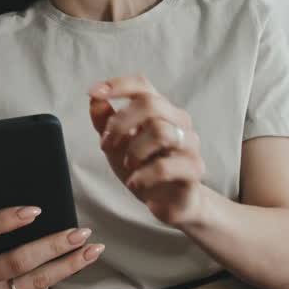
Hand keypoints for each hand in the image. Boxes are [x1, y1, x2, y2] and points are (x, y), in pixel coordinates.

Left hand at [89, 76, 205, 226]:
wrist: (169, 202)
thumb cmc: (144, 168)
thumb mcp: (117, 146)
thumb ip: (105, 123)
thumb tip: (94, 100)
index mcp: (161, 110)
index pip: (143, 86)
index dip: (118, 85)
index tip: (93, 93)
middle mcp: (179, 122)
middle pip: (151, 104)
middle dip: (121, 123)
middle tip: (107, 145)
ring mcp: (189, 144)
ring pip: (160, 132)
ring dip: (134, 150)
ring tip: (128, 165)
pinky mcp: (194, 169)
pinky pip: (165, 167)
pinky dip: (143, 176)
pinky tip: (135, 184)